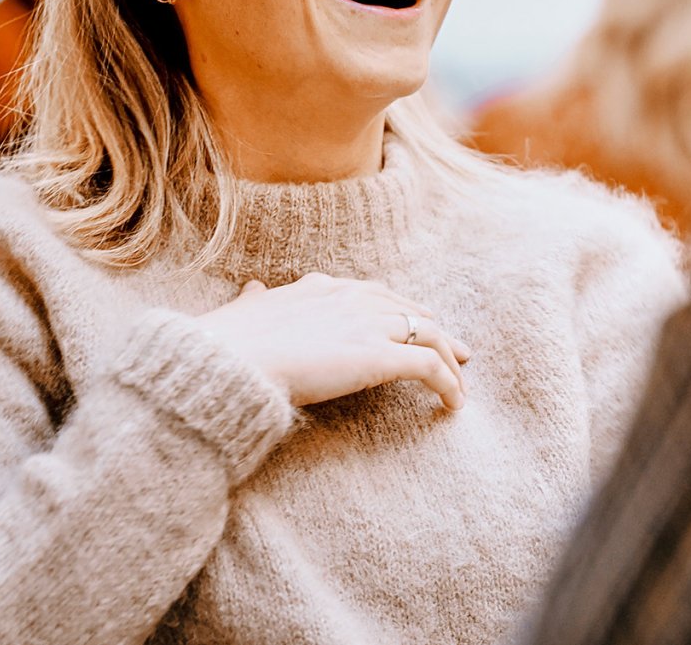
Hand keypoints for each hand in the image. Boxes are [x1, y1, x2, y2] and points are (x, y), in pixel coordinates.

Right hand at [199, 273, 473, 410]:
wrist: (231, 360)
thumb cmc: (230, 343)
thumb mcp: (244, 311)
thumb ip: (256, 301)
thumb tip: (253, 289)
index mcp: (322, 288)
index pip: (375, 294)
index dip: (398, 311)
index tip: (413, 325)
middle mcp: (352, 298)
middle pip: (409, 312)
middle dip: (436, 331)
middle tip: (457, 352)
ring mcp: (369, 325)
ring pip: (429, 336)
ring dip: (449, 361)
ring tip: (461, 382)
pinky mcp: (380, 356)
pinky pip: (429, 367)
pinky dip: (448, 384)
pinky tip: (454, 403)